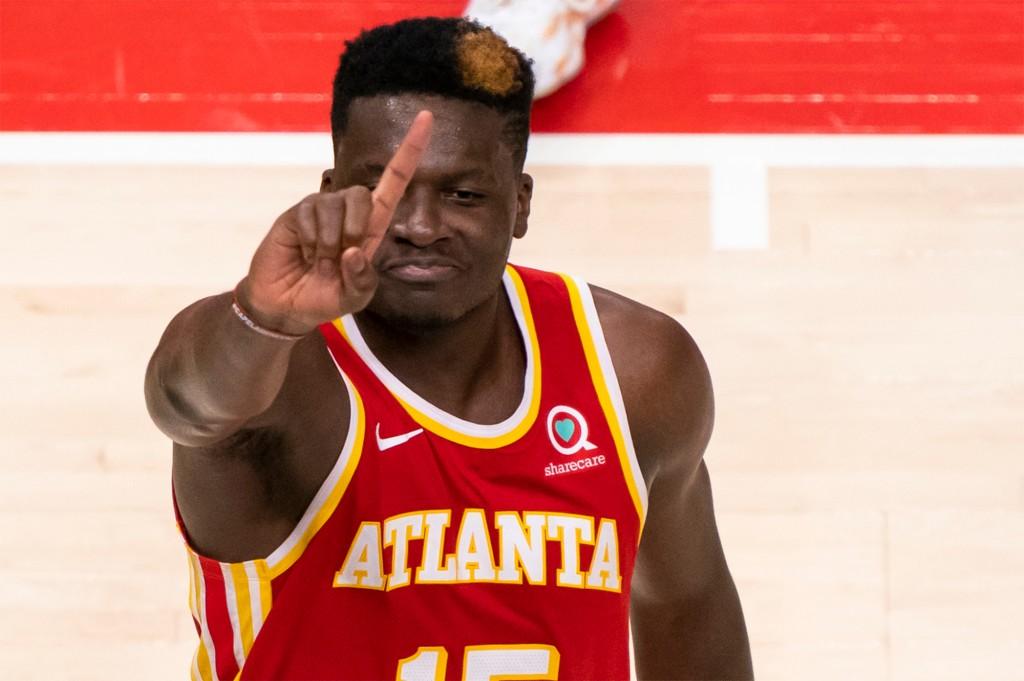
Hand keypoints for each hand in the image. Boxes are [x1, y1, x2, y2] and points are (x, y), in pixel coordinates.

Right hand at [237, 110, 433, 335]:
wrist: (286, 306)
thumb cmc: (324, 297)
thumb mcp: (354, 297)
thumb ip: (362, 280)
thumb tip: (352, 251)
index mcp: (372, 226)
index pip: (394, 183)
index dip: (409, 151)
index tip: (426, 117)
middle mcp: (348, 211)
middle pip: (364, 195)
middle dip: (355, 230)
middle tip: (340, 259)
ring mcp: (321, 209)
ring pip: (336, 208)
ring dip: (329, 244)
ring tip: (319, 261)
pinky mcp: (297, 213)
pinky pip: (310, 218)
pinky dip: (311, 244)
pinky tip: (304, 254)